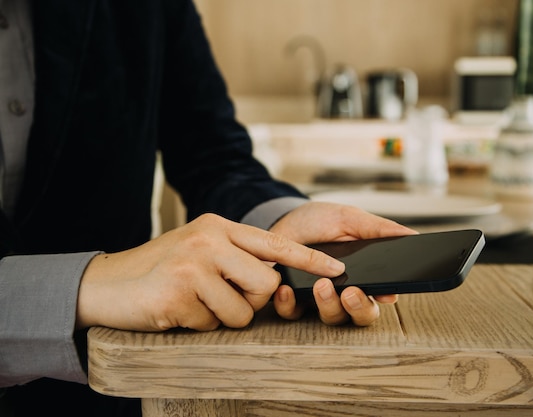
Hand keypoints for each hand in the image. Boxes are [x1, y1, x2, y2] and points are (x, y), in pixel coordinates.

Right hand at [76, 213, 344, 331]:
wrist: (106, 284)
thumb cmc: (158, 269)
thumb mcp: (198, 248)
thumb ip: (235, 256)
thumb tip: (274, 276)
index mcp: (218, 226)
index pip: (275, 242)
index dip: (309, 258)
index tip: (336, 269)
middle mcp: (209, 239)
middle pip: (266, 284)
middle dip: (251, 302)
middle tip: (223, 299)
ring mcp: (194, 264)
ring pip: (242, 310)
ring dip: (222, 317)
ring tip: (195, 302)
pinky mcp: (180, 291)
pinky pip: (212, 324)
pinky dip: (198, 324)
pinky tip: (177, 309)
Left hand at [269, 201, 416, 325]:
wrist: (282, 219)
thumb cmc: (319, 221)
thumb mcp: (349, 218)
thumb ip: (379, 229)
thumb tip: (412, 234)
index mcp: (364, 274)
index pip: (381, 294)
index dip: (384, 297)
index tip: (384, 293)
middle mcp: (344, 292)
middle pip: (361, 315)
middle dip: (359, 308)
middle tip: (350, 293)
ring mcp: (319, 299)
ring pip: (332, 318)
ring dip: (328, 305)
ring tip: (321, 285)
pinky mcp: (293, 301)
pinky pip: (293, 313)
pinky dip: (290, 304)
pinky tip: (287, 289)